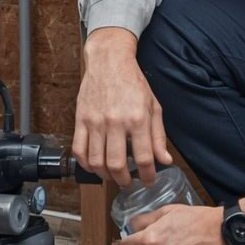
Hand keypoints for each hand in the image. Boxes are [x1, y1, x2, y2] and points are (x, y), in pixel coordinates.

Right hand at [73, 27, 171, 185]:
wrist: (109, 61)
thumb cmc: (132, 82)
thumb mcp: (153, 106)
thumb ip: (158, 136)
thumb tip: (164, 160)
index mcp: (137, 118)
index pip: (143, 158)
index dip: (148, 175)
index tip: (149, 180)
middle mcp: (115, 121)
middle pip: (117, 164)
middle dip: (124, 180)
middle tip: (129, 182)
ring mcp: (95, 121)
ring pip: (96, 161)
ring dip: (105, 175)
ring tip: (112, 175)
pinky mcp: (80, 119)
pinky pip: (79, 150)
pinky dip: (86, 164)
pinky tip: (94, 165)